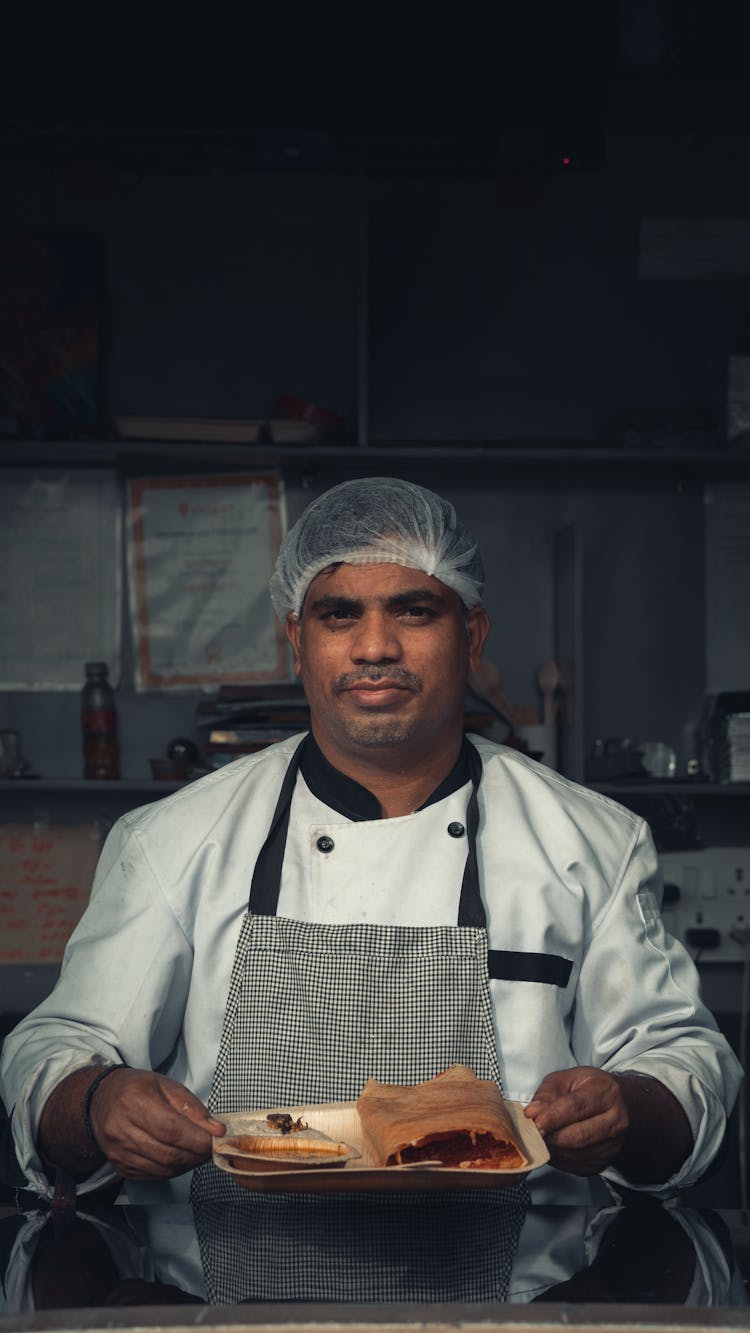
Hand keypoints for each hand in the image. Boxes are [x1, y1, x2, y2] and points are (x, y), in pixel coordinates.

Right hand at [88, 1067, 224, 1179]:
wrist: (102, 1101)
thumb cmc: (137, 1089)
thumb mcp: (167, 1086)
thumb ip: (193, 1108)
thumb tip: (216, 1130)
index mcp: (133, 1101)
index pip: (171, 1129)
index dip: (197, 1139)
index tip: (216, 1140)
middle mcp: (121, 1129)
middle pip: (168, 1153)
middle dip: (196, 1154)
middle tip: (211, 1148)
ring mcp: (118, 1152)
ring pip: (163, 1169)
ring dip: (187, 1164)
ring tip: (198, 1152)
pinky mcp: (120, 1167)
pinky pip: (153, 1176)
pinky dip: (173, 1171)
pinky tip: (181, 1159)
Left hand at [523, 1066, 628, 1175]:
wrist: (617, 1103)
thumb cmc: (589, 1088)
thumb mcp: (565, 1079)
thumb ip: (546, 1094)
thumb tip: (533, 1113)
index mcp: (606, 1091)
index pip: (577, 1107)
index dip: (553, 1117)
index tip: (535, 1123)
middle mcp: (617, 1118)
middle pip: (579, 1136)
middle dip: (551, 1138)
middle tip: (533, 1135)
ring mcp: (615, 1142)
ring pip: (578, 1154)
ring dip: (554, 1150)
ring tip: (540, 1141)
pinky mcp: (607, 1160)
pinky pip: (579, 1166)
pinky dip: (561, 1160)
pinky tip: (554, 1148)